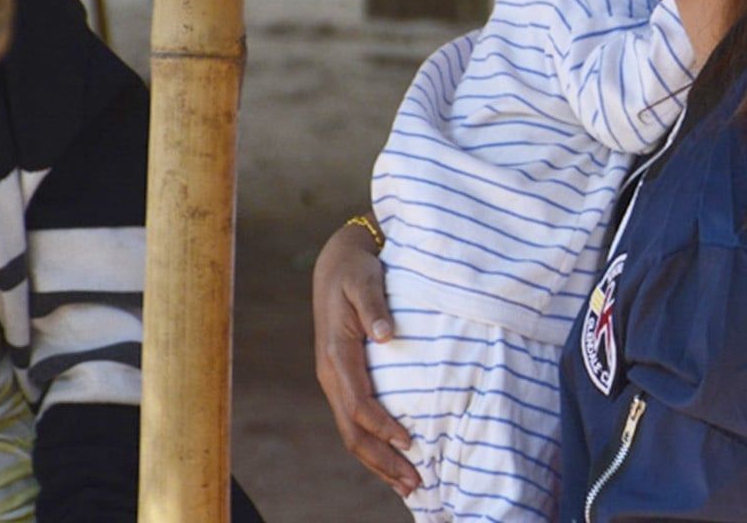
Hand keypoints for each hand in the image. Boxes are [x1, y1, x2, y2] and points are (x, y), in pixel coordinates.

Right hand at [311, 218, 415, 496]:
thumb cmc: (356, 270)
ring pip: (352, 433)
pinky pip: (356, 422)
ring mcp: (335, 381)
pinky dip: (373, 445)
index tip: (412, 443)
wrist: (337, 263)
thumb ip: (374, 307)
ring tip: (408, 484)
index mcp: (336, 355)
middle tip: (415, 483)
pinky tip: (392, 459)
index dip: (384, 426)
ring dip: (378, 461)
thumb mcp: (365, 280)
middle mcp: (331, 374)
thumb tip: (387, 334)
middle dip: (382, 460)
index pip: (360, 403)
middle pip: (353, 431)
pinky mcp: (344, 381)